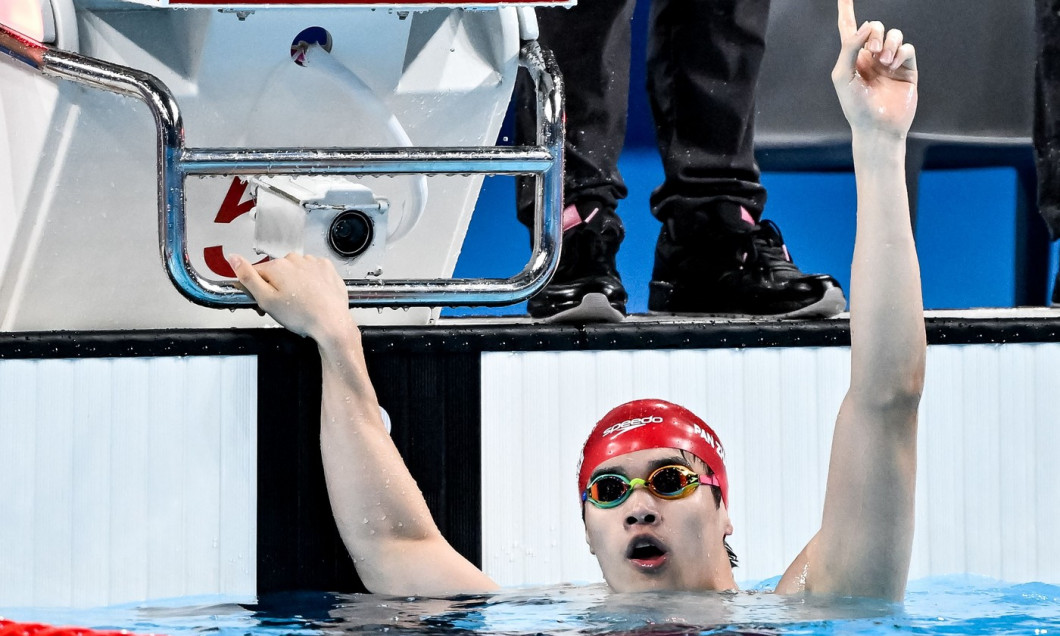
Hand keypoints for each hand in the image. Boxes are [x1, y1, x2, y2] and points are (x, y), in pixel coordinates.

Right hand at [229, 252, 352, 341]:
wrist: (331, 323)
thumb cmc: (301, 315)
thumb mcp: (266, 300)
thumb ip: (247, 277)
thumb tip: (233, 258)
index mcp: (277, 266)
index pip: (257, 273)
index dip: (258, 289)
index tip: (264, 302)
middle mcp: (295, 259)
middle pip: (277, 272)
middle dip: (277, 287)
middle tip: (284, 307)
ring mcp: (313, 262)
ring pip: (295, 271)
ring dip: (295, 284)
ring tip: (301, 303)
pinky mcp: (327, 268)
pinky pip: (313, 272)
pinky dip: (311, 282)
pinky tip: (313, 295)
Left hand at [832, 0, 917, 136]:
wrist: (878, 127)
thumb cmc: (855, 106)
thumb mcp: (843, 76)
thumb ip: (850, 48)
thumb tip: (867, 26)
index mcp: (852, 58)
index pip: (849, 28)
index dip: (846, 10)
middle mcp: (871, 57)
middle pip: (876, 27)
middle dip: (875, 33)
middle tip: (873, 51)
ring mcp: (890, 62)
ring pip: (894, 34)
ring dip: (890, 43)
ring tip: (885, 61)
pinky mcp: (907, 69)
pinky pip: (907, 48)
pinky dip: (901, 52)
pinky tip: (894, 65)